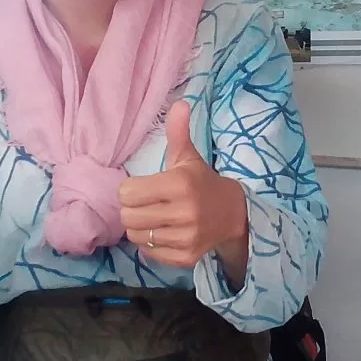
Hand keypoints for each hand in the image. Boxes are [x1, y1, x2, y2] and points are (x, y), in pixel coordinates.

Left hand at [118, 102, 246, 268]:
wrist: (234, 214)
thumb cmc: (201, 182)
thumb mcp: (189, 157)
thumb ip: (178, 132)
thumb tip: (180, 103)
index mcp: (179, 184)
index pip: (127, 193)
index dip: (130, 190)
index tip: (143, 188)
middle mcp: (183, 212)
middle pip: (128, 217)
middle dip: (132, 210)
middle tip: (145, 204)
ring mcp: (185, 237)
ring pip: (136, 236)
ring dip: (140, 227)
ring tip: (153, 218)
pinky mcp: (186, 257)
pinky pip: (149, 253)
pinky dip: (151, 244)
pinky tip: (164, 233)